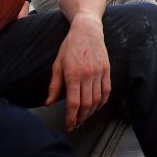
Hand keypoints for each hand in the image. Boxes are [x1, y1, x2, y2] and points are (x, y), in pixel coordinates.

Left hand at [45, 12, 111, 130]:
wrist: (87, 30)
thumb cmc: (70, 46)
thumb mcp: (57, 64)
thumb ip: (54, 85)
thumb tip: (49, 102)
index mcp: (73, 75)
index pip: (74, 103)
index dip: (71, 118)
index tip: (69, 125)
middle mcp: (88, 75)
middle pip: (86, 104)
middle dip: (81, 118)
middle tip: (76, 124)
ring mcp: (99, 73)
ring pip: (97, 100)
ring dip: (91, 112)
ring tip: (84, 117)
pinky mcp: (106, 70)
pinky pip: (107, 91)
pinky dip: (102, 102)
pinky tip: (96, 107)